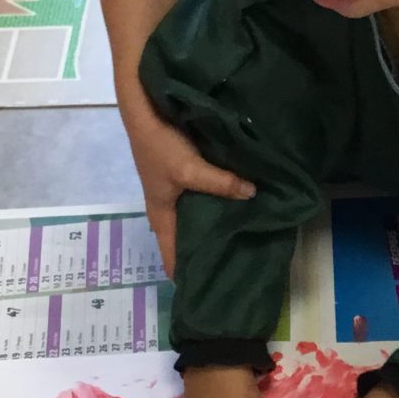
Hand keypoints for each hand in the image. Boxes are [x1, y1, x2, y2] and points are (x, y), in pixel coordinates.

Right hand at [123, 96, 253, 277]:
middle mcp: (168, 208)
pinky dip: (219, 200)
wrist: (145, 106)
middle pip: (188, 238)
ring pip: (199, 215)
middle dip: (209, 250)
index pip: (171, 257)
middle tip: (241, 263)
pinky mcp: (185, 171)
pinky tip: (241, 201)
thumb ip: (220, 184)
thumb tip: (253, 194)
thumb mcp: (190, 169)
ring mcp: (176, 189)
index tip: (210, 291)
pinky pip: (205, 194)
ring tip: (247, 234)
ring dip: (218, 223)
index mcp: (161, 216)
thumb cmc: (159, 146)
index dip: (186, 275)